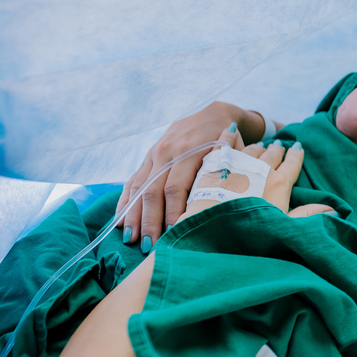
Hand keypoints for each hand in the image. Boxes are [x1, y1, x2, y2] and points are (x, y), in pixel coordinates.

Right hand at [117, 101, 262, 250]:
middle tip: (149, 246)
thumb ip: (228, 171)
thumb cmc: (228, 137)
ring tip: (131, 239)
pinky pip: (132, 181)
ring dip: (133, 215)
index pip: (176, 188)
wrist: (212, 110)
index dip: (173, 212)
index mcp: (190, 151)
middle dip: (150, 220)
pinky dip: (125, 202)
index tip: (174, 234)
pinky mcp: (148, 157)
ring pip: (139, 188)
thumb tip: (236, 199)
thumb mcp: (232, 150)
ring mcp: (155, 154)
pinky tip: (119, 221)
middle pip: (153, 192)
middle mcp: (168, 153)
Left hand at [180, 127, 304, 219]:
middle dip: (277, 149)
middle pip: (272, 155)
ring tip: (261, 146)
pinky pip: (224, 145)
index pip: (292, 164)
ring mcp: (237, 165)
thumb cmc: (252, 231)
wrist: (214, 225)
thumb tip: (334, 210)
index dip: (296, 155)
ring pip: (252, 150)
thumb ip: (307, 214)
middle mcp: (261, 169)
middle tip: (279, 146)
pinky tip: (230, 129)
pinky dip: (228, 136)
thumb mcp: (285, 225)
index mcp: (279, 183)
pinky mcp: (216, 165)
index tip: (299, 148)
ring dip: (258, 147)